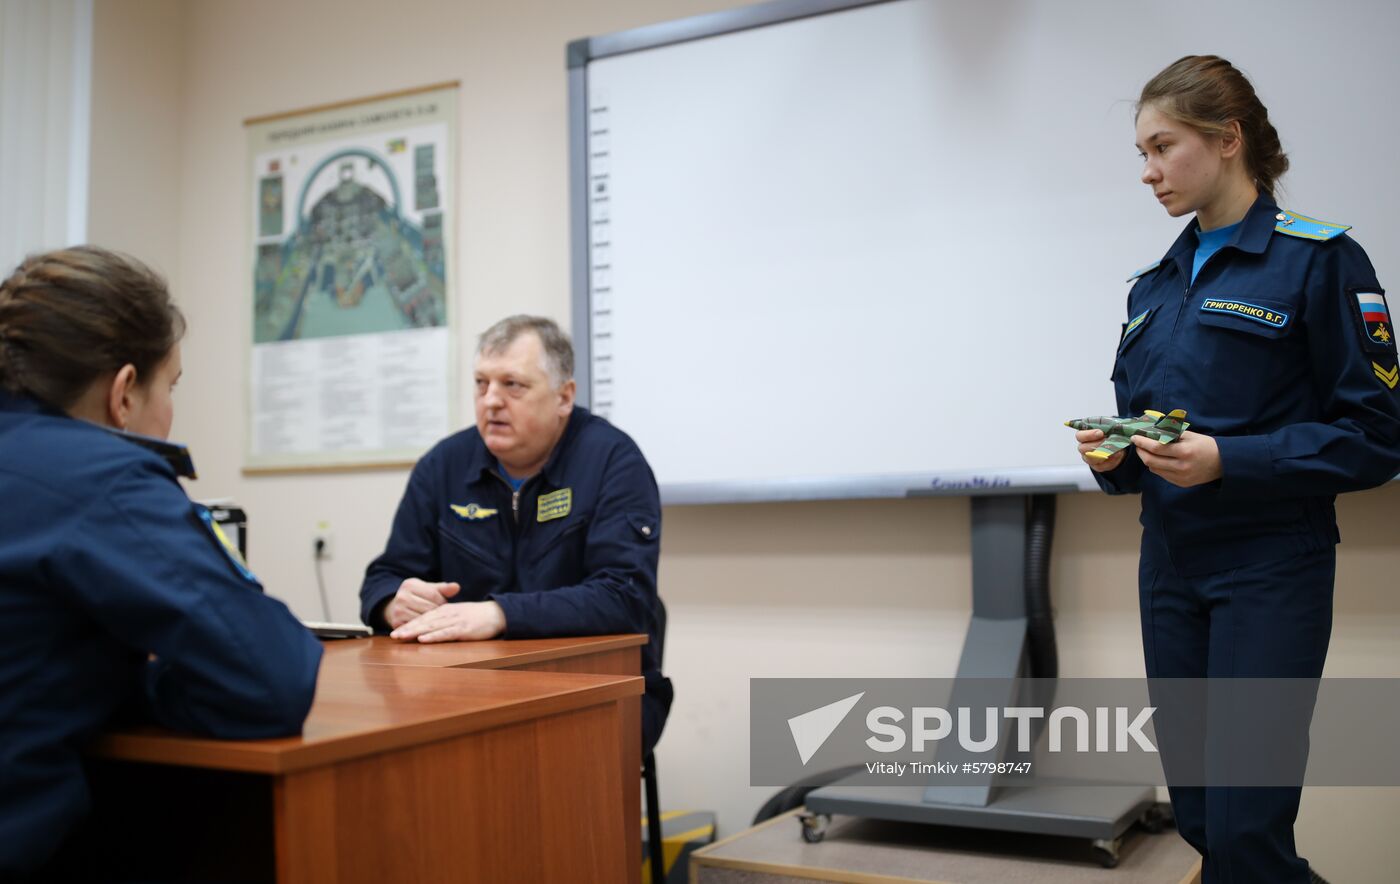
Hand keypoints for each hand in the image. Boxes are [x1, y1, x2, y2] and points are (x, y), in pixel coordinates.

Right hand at [384, 578, 459, 629]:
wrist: (394, 608)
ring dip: (432, 622)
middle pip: (429, 608)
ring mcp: (397, 610)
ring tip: (435, 621)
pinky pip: (416, 629)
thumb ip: (443, 589)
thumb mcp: (428, 589)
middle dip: (437, 612)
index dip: (442, 601)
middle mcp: (402, 596)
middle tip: (441, 615)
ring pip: (423, 619)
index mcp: (410, 584)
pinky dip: (424, 630)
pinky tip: (429, 630)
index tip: (444, 605)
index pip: (434, 595)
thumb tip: (457, 587)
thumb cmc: (417, 597)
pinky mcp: (396, 623)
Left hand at [390, 600, 506, 642]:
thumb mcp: (458, 615)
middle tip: (393, 635)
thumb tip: (429, 630)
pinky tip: (423, 639)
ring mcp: (455, 621)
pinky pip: (446, 633)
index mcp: (445, 611)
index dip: (408, 625)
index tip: (395, 632)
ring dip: (415, 632)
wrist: (497, 613)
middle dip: (407, 629)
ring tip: (402, 636)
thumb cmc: (477, 616)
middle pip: (423, 622)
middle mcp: (447, 614)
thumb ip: (444, 620)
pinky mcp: (464, 630)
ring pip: (431, 627)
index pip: (423, 618)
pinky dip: (433, 636)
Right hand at [1076, 429, 1127, 471]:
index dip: (1089, 435)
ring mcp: (1088, 458)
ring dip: (1105, 453)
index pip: (1080, 436)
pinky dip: (1111, 460)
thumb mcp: (1109, 426)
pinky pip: (1101, 466)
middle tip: (1108, 441)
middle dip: (1098, 444)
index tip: (1100, 433)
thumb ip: (1108, 426)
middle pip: (1084, 448)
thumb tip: (1113, 429)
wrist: (1117, 445)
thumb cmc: (1110, 433)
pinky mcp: (1096, 466)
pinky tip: (1117, 454)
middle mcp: (1083, 447)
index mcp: (1083, 436)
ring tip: (1116, 448)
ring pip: (1092, 458)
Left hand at [1131, 430, 1221, 487]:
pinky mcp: (1181, 483)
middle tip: (1138, 444)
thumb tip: (1151, 431)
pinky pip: (1162, 475)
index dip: (1142, 443)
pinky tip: (1158, 459)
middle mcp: (1181, 467)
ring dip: (1147, 459)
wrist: (1223, 463)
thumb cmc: (1206, 445)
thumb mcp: (1190, 435)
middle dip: (1141, 452)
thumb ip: (1171, 434)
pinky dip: (1157, 466)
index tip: (1135, 437)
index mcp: (1184, 452)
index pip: (1156, 448)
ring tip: (1147, 451)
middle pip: (1151, 461)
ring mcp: (1181, 477)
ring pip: (1154, 469)